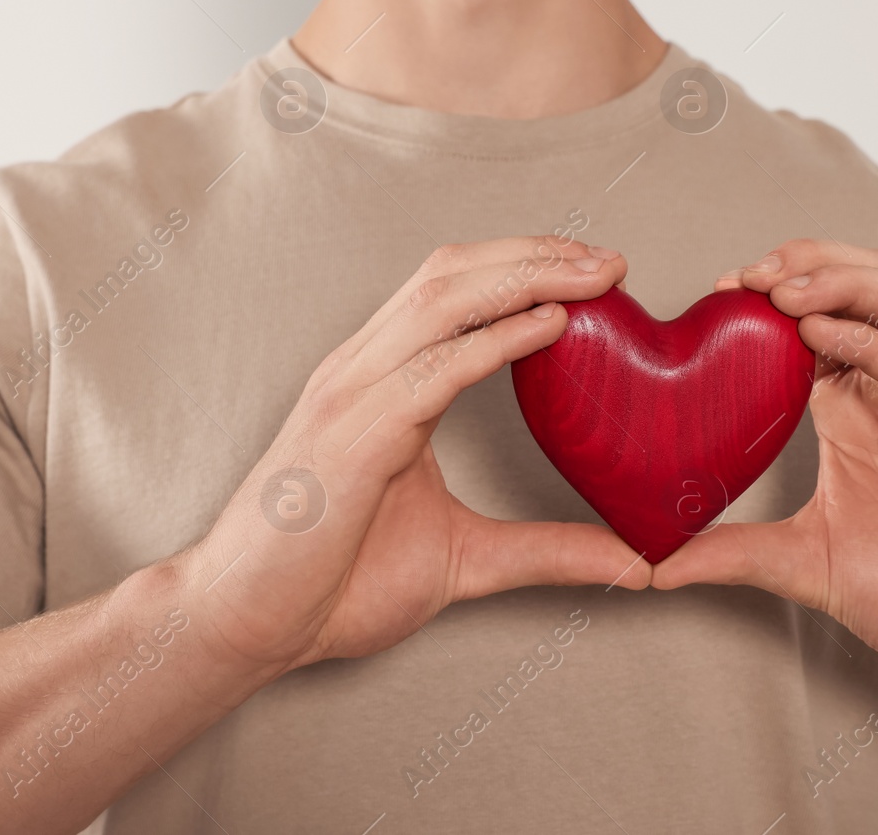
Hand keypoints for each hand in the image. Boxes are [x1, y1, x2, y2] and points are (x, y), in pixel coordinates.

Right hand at [184, 236, 649, 674]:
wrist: (243, 623)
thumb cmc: (332, 584)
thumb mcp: (465, 559)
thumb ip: (547, 551)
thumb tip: (635, 564)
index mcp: (377, 382)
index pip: (452, 290)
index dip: (522, 266)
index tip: (595, 271)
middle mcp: (360, 371)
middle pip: (452, 273)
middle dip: (537, 254)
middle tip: (613, 260)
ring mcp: (351, 395)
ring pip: (444, 300)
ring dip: (526, 276)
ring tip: (596, 276)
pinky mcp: (353, 435)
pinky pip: (435, 368)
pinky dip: (498, 339)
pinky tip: (551, 326)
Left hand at [652, 240, 877, 690]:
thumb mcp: (801, 563)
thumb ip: (731, 554)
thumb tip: (655, 566)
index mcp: (858, 408)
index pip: (820, 316)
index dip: (770, 293)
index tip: (716, 294)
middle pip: (866, 283)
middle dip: (806, 262)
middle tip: (745, 276)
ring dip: (841, 278)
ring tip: (780, 288)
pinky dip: (870, 337)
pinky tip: (821, 332)